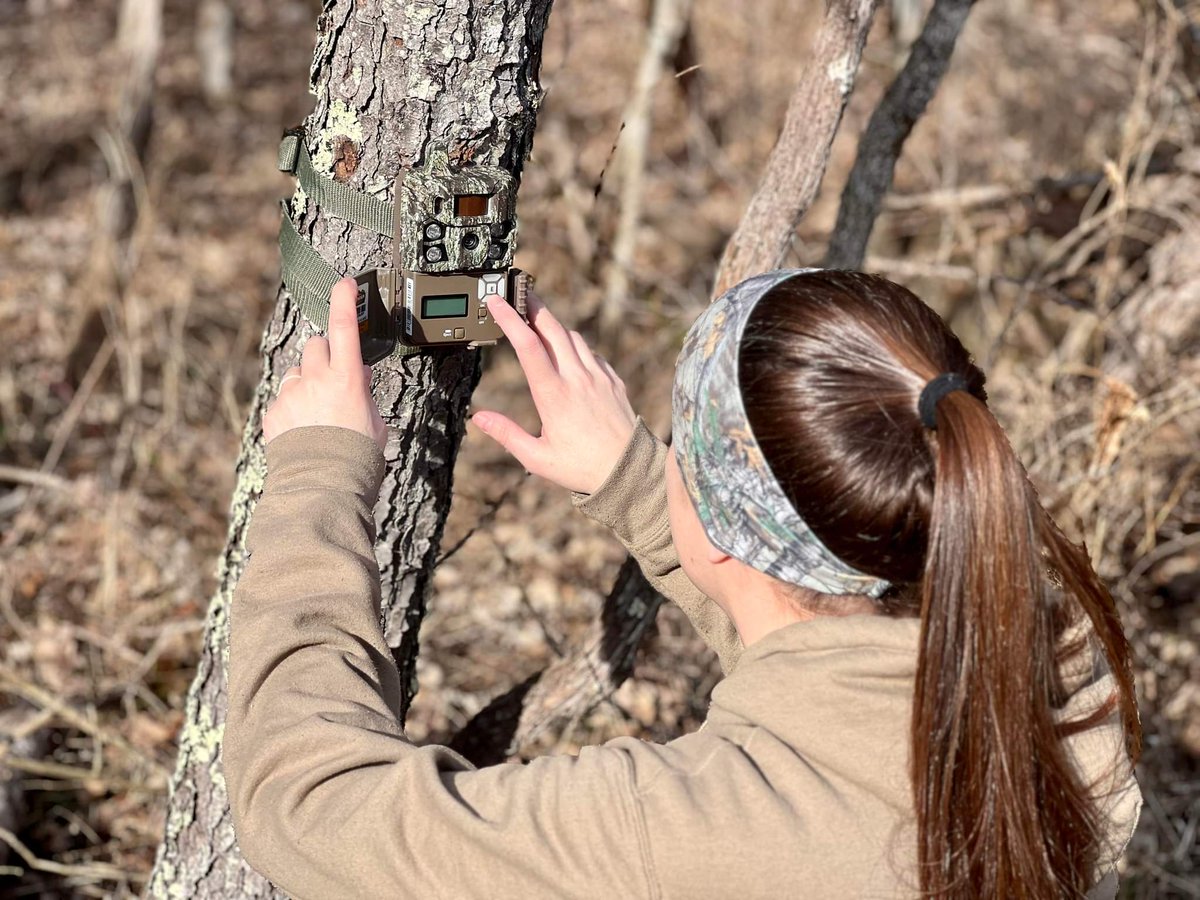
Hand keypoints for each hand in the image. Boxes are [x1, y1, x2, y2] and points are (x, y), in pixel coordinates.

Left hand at [262, 278, 387, 451]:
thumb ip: (364, 395)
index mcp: (347, 379)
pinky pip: (282, 399)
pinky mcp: (274, 412)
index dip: (345, 299)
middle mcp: (315, 380)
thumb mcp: (374, 423)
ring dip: (306, 382)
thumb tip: (360, 378)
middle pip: (316, 344)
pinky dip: (292, 408)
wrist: (322, 487)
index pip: (345, 326)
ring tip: (318, 414)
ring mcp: (291, 395)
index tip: (347, 284)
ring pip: (297, 372)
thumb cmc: (355, 459)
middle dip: (325, 354)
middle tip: (334, 376)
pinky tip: (304, 431)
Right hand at [471, 291, 637, 494]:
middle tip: (517, 293)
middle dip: (532, 306)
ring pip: (573, 337)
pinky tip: (568, 354)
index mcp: (553, 395)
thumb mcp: (536, 458)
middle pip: (551, 328)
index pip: (527, 345)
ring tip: (538, 322)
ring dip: (553, 326)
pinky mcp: (613, 381)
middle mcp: (577, 378)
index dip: (509, 319)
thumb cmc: (582, 468)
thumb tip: (479, 418)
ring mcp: (598, 376)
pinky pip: (592, 353)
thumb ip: (506, 434)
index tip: (495, 302)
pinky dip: (576, 346)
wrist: (630, 470)